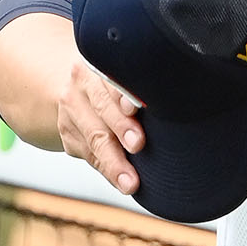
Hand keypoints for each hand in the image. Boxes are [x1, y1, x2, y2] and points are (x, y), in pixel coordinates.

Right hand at [56, 61, 143, 194]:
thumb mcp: (129, 76)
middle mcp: (82, 83)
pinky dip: (106, 169)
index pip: (113, 77)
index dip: (124, 94)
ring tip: (130, 182)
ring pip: (92, 137)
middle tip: (138, 145)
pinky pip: (87, 153)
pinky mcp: (66, 132)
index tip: (136, 108)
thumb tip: (180, 105)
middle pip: (102, 108)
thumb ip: (145, 87)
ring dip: (112, 162)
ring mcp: (71, 108)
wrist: (80, 88)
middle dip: (120, 128)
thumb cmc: (120, 84)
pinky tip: (120, 180)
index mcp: (102, 63)